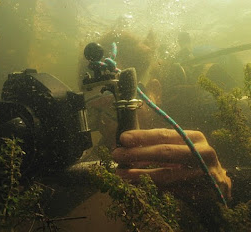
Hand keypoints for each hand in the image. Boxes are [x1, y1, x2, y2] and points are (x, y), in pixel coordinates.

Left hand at [112, 129, 231, 201]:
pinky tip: (135, 185)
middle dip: (138, 154)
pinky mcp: (202, 192)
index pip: (164, 135)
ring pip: (166, 175)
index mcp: (194, 137)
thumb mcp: (179, 148)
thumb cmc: (192, 161)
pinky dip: (151, 187)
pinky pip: (170, 191)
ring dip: (140, 175)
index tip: (123, 138)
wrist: (218, 185)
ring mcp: (204, 173)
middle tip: (117, 155)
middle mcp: (202, 153)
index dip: (142, 136)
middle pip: (165, 152)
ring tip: (121, 173)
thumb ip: (158, 146)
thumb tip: (127, 144)